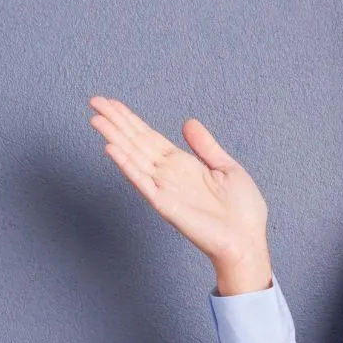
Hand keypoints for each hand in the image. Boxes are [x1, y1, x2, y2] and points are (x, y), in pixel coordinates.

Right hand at [86, 95, 268, 266]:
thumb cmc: (242, 211)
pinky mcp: (166, 205)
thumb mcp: (227, 168)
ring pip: (134, 158)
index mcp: (183, 165)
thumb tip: (188, 122)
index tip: (111, 103)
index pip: (150, 137)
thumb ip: (205, 146)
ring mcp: (165, 189)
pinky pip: (142, 182)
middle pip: (136, 143)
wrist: (248, 241)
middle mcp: (169, 175)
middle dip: (115, 122)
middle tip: (94, 101)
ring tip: (95, 119)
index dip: (131, 120)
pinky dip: (127, 166)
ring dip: (114, 138)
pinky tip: (111, 149)